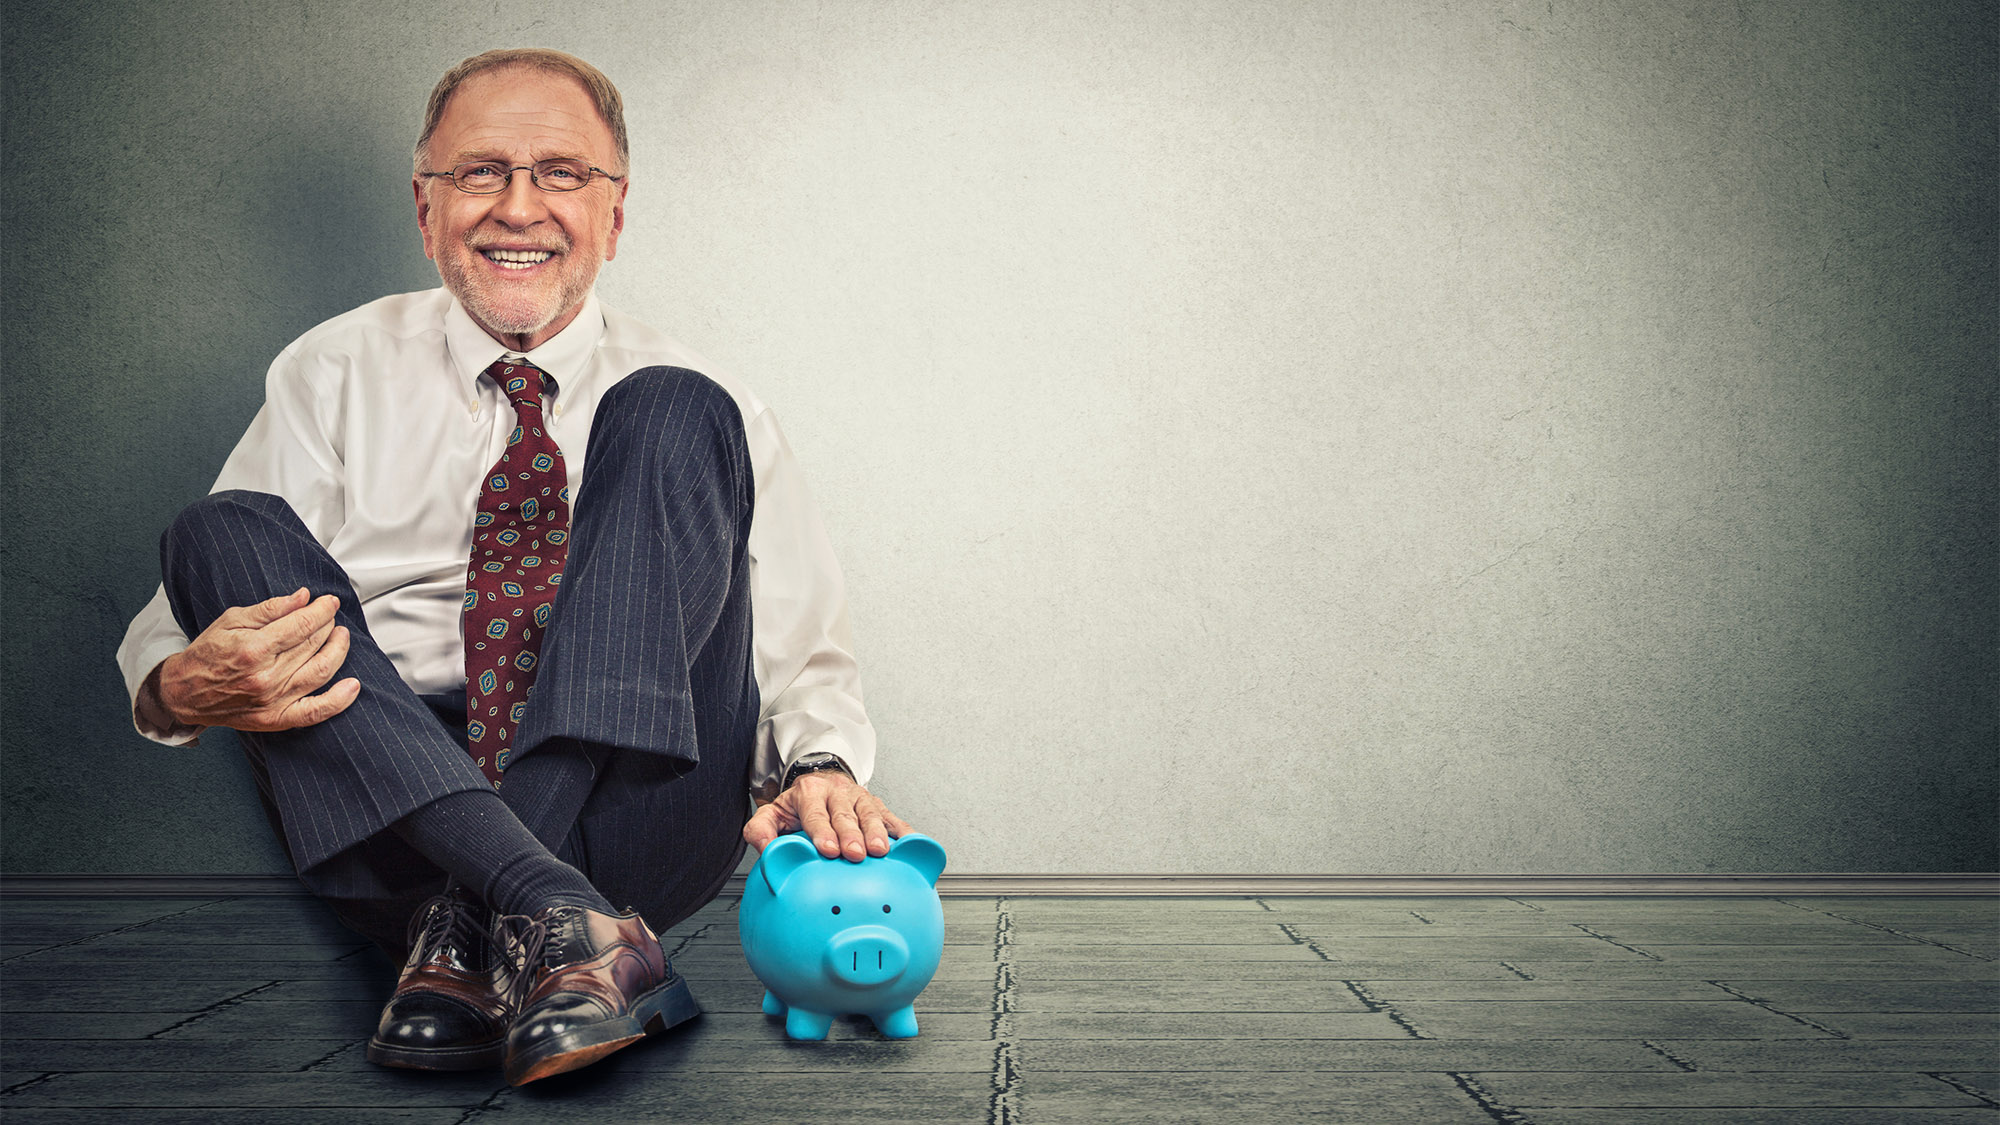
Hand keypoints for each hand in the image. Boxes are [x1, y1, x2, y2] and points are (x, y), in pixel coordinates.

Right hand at [151, 587, 360, 731]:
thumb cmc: (208, 653)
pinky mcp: (276, 719)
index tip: (330, 602)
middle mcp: (266, 676)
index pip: (303, 624)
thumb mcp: (231, 620)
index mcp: (253, 648)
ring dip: (338, 650)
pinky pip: (316, 712)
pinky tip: (353, 685)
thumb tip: (303, 597)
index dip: (322, 610)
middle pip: (314, 645)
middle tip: (330, 615)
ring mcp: (273, 700)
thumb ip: (270, 609)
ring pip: (321, 671)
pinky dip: (339, 700)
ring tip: (340, 636)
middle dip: (328, 625)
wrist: (185, 692)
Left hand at [744, 771, 912, 861]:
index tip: (827, 849)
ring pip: (870, 815)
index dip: (822, 831)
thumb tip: (765, 851)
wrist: (822, 782)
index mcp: (810, 793)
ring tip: (880, 851)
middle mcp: (837, 792)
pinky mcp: (879, 806)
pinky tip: (909, 843)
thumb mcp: (773, 813)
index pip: (815, 813)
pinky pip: (893, 818)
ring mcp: (861, 798)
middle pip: (845, 815)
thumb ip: (761, 830)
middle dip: (851, 834)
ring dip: (876, 833)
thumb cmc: (799, 806)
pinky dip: (903, 831)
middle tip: (854, 853)